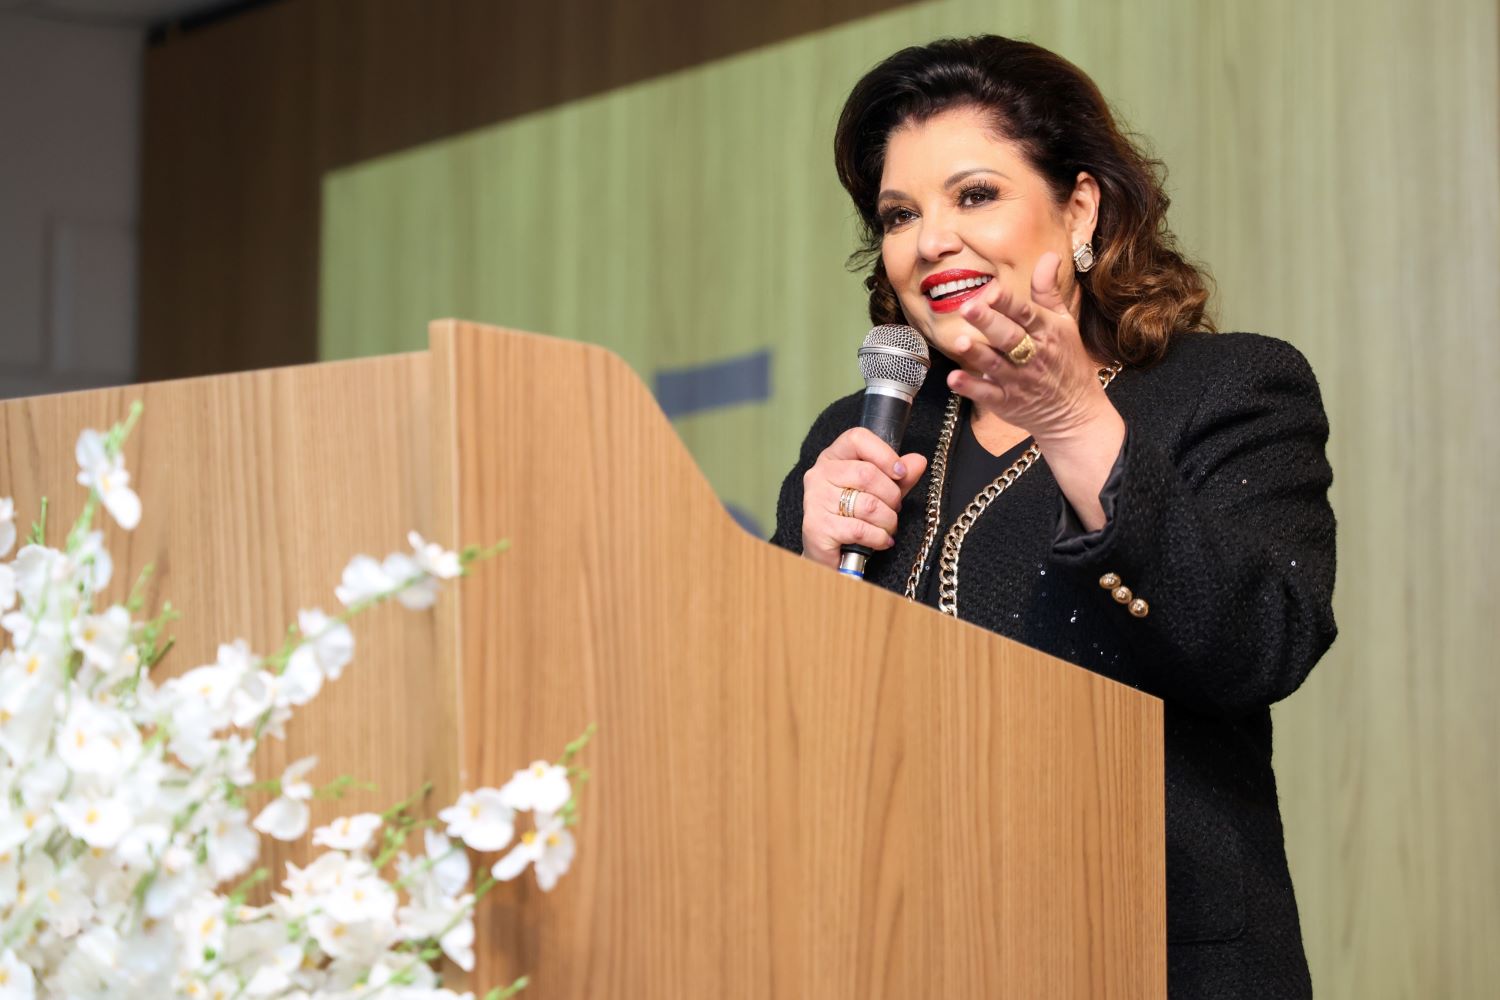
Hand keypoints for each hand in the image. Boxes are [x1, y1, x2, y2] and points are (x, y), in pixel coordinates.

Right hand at [800, 427, 927, 567]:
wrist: (827, 554)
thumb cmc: (853, 517)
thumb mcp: (881, 492)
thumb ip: (900, 477)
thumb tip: (918, 461)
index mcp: (833, 458)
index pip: (857, 438)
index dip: (885, 454)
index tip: (900, 473)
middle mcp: (819, 475)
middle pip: (867, 473)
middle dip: (891, 495)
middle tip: (894, 508)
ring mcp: (815, 500)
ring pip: (867, 505)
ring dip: (888, 520)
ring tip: (888, 527)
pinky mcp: (817, 527)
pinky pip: (860, 529)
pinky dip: (879, 538)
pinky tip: (881, 540)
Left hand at [944, 251, 1112, 441]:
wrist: (1075, 411)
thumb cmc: (1066, 361)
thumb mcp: (1063, 323)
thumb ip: (1048, 291)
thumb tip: (1049, 255)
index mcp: (1046, 332)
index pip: (1026, 313)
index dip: (1009, 302)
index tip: (992, 291)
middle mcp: (1032, 355)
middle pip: (1009, 336)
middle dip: (989, 322)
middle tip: (968, 307)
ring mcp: (1018, 380)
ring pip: (995, 365)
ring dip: (977, 354)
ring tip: (961, 341)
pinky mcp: (1007, 402)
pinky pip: (987, 395)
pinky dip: (971, 388)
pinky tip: (954, 379)